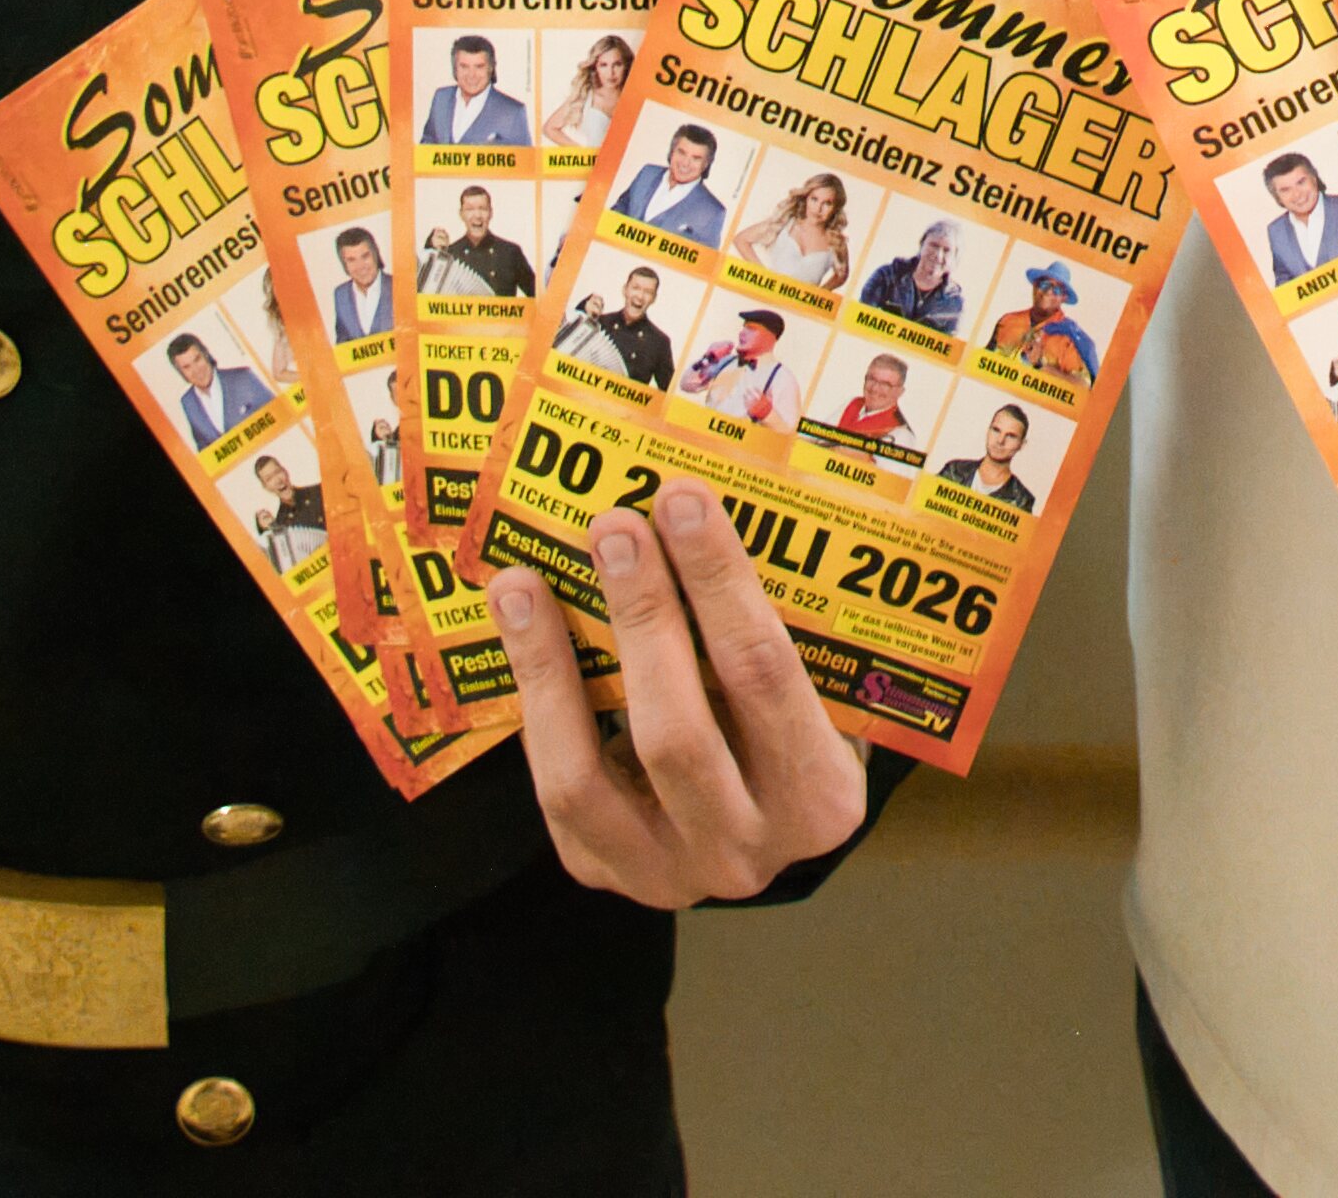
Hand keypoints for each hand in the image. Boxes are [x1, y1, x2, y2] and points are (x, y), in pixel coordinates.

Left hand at [485, 483, 870, 907]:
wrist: (760, 829)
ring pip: (589, 777)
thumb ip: (790, 600)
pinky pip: (555, 786)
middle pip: (678, 731)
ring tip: (523, 581)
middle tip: (612, 527)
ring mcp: (667, 872)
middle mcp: (746, 850)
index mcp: (820, 797)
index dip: (720, 584)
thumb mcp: (818, 682)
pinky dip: (534, 701)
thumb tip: (758, 465)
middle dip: (641, 617)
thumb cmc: (789, 730)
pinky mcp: (601, 868)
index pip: (766, 676)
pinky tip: (517, 629)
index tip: (683, 500)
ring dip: (552, 667)